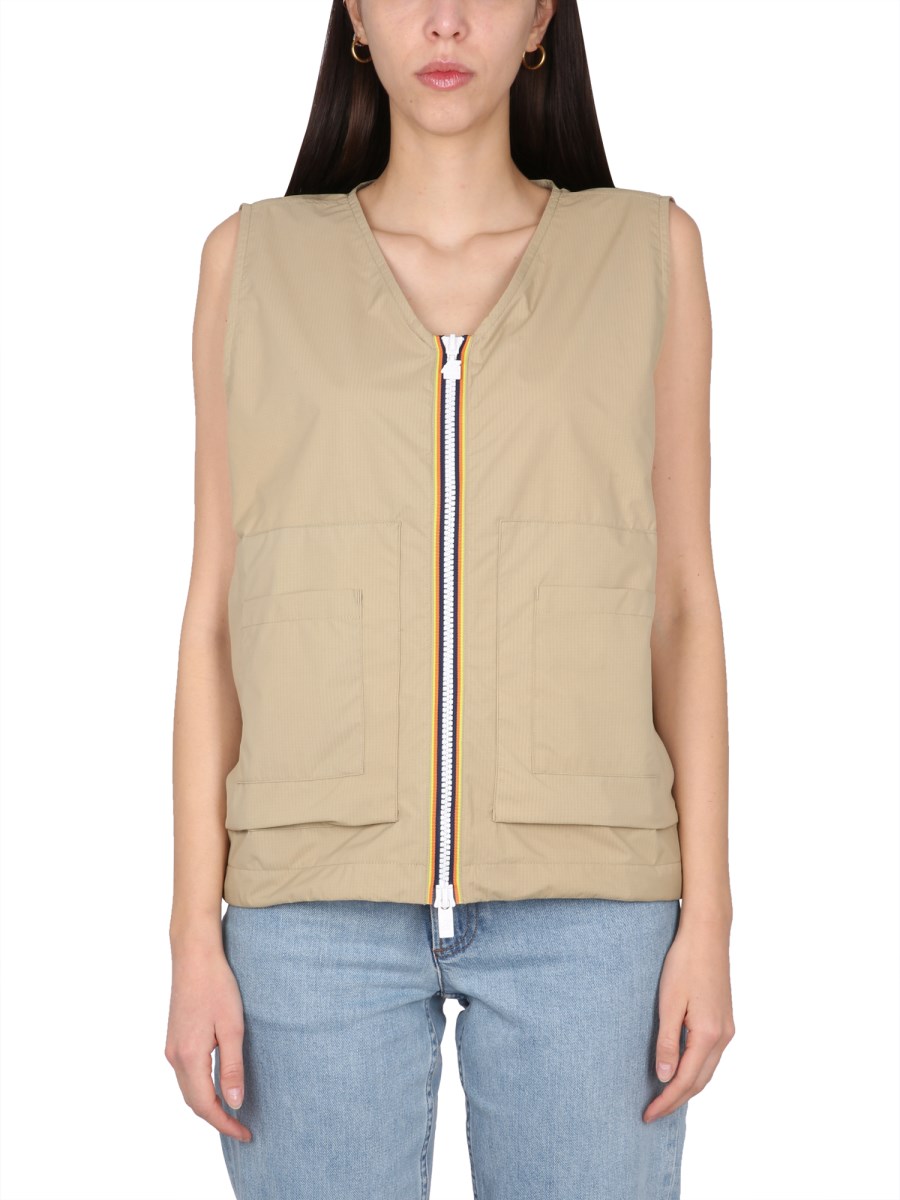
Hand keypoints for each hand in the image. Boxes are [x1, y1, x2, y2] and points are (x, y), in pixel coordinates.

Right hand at [164, 936, 251, 1142]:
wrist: (194, 956)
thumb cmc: (217, 986)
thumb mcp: (232, 1028)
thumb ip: (232, 1067)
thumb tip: (235, 1103)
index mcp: (189, 1057)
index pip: (205, 1106)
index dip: (225, 1124)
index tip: (246, 1134)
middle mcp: (174, 1057)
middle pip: (193, 1102)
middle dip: (217, 1119)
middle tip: (243, 1127)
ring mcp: (171, 1048)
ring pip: (188, 1089)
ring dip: (208, 1105)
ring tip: (233, 1111)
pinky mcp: (174, 1038)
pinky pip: (186, 1075)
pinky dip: (200, 1088)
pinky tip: (217, 1086)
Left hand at [643, 914, 735, 1121]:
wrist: (707, 935)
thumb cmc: (684, 964)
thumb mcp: (668, 1003)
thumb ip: (666, 1042)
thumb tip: (664, 1077)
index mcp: (708, 1034)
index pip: (685, 1080)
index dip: (666, 1100)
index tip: (647, 1114)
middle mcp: (723, 1036)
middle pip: (699, 1081)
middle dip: (676, 1100)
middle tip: (652, 1113)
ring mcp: (727, 1029)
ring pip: (707, 1070)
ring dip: (687, 1087)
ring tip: (664, 1098)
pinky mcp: (725, 1020)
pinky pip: (711, 1056)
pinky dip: (696, 1070)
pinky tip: (681, 1071)